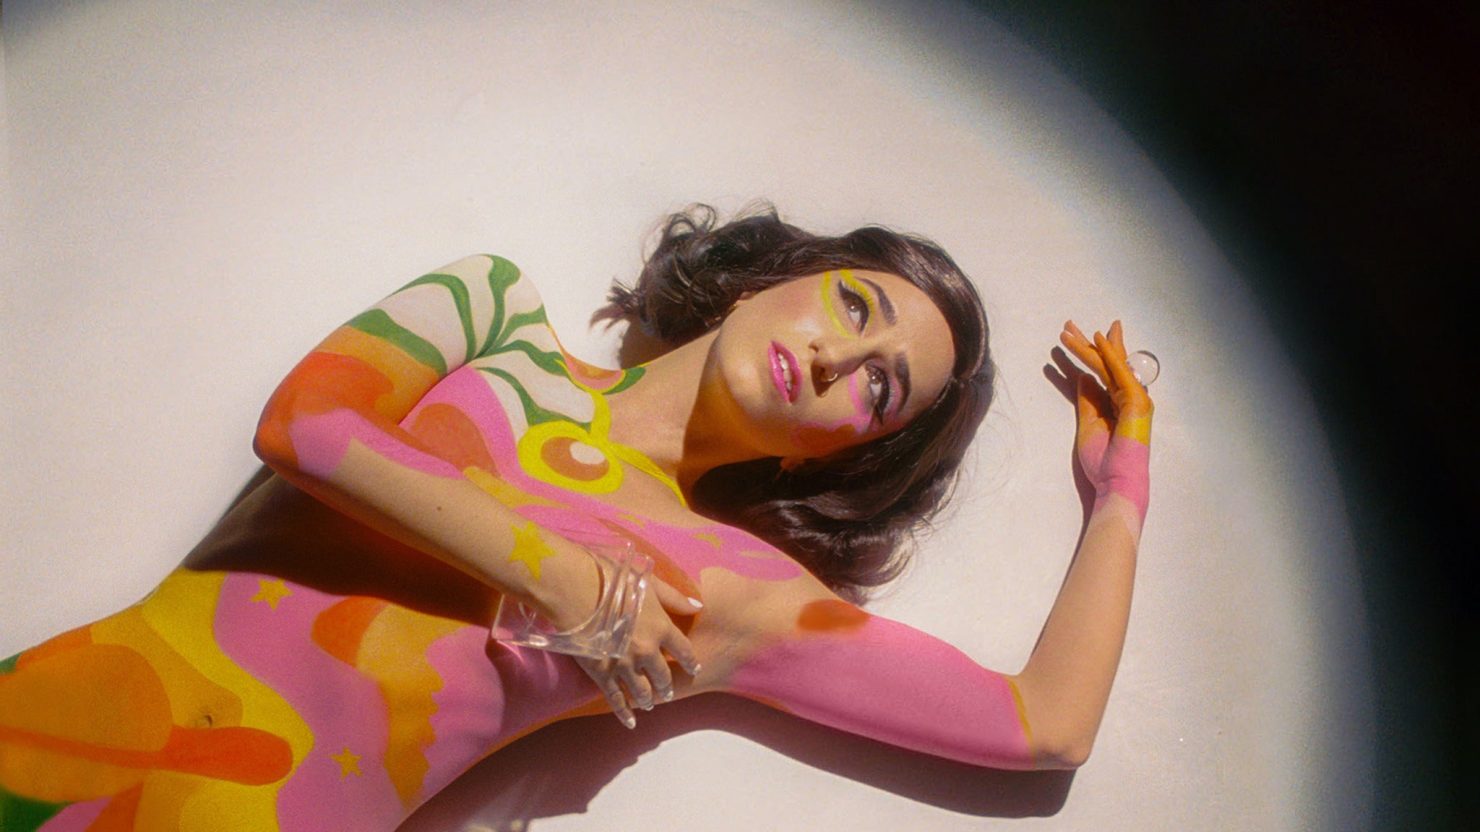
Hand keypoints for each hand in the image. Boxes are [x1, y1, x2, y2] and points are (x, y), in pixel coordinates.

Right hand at [577, 576, 702, 728]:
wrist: (576, 590)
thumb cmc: (612, 578)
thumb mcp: (648, 582)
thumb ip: (674, 597)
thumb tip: (698, 606)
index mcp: (661, 627)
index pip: (683, 650)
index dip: (689, 660)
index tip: (694, 668)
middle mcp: (646, 651)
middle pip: (662, 675)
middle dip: (666, 686)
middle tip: (667, 692)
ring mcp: (624, 665)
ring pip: (641, 690)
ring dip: (647, 699)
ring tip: (649, 703)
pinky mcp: (601, 674)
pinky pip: (616, 699)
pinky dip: (624, 712)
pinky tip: (630, 722)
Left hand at [1058, 320, 1153, 514]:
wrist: (1116, 482)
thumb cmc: (1103, 461)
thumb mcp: (1088, 423)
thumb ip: (1088, 399)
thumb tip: (1082, 377)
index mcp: (1118, 404)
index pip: (1103, 373)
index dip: (1089, 354)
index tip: (1074, 338)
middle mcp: (1129, 398)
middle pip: (1107, 364)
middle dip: (1087, 344)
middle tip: (1068, 325)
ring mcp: (1135, 399)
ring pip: (1107, 366)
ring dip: (1087, 347)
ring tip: (1066, 331)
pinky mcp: (1136, 402)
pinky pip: (1119, 373)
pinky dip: (1109, 354)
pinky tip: (1097, 339)